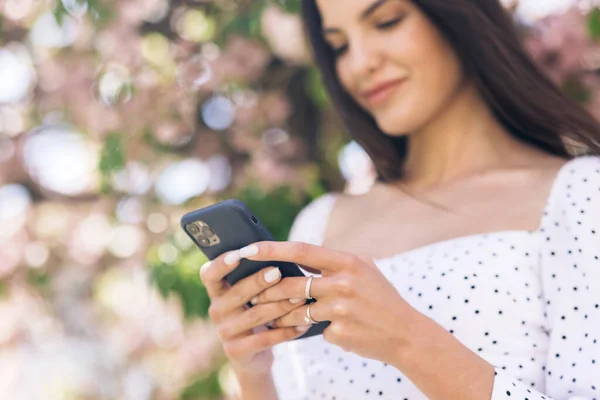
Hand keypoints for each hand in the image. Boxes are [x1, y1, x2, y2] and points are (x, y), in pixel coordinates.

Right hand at [198, 248, 310, 375]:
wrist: (252, 355)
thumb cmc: (255, 312)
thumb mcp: (250, 296)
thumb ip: (256, 276)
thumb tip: (278, 255)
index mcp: (217, 291)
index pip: (209, 274)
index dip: (221, 264)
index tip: (238, 255)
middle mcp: (216, 310)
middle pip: (237, 293)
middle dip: (258, 281)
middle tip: (277, 272)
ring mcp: (225, 332)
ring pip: (255, 315)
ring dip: (280, 305)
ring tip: (300, 297)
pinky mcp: (237, 351)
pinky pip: (265, 339)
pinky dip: (286, 331)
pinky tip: (304, 324)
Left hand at [235, 240, 422, 364]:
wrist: (405, 334)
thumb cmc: (382, 297)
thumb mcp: (365, 269)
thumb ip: (334, 260)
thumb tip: (301, 253)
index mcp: (347, 262)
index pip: (301, 251)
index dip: (271, 249)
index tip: (248, 248)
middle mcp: (342, 283)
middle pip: (290, 284)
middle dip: (267, 290)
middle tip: (252, 294)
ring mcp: (340, 310)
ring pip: (296, 310)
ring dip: (284, 314)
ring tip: (277, 316)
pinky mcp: (339, 332)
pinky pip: (314, 330)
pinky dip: (316, 330)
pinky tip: (332, 329)